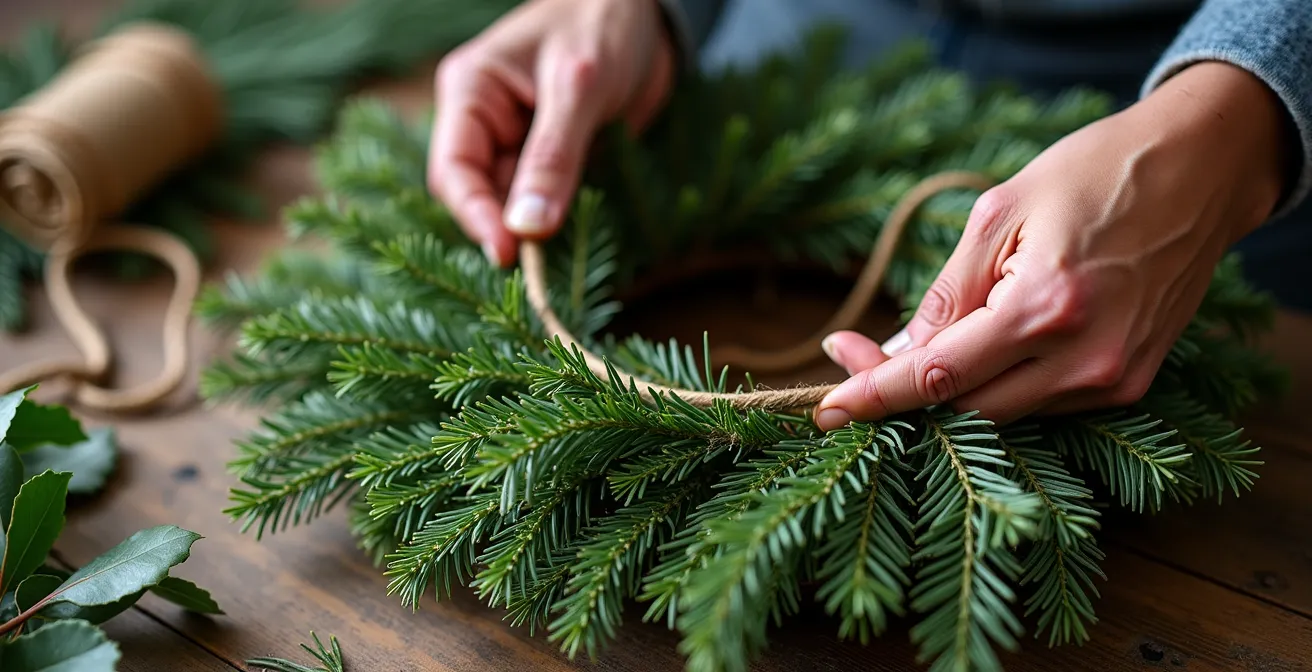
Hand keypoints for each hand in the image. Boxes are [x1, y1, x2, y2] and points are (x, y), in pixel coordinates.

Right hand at [427, 0, 675, 266]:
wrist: (649, 12)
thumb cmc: (605, 23)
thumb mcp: (580, 88)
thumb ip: (554, 157)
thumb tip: (527, 229)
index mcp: (471, 92)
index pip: (453, 168)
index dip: (474, 215)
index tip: (507, 254)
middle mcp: (485, 120)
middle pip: (477, 192)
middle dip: (503, 227)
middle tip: (538, 267)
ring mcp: (517, 141)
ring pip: (510, 202)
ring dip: (531, 229)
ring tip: (554, 258)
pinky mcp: (550, 156)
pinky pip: (542, 199)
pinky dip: (554, 219)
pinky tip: (569, 236)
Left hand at [814, 61, 1291, 430]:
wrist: (1200, 169)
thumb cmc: (1092, 172)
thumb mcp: (1000, 213)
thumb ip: (947, 294)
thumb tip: (897, 356)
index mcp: (1046, 307)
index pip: (940, 375)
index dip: (876, 395)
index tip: (825, 406)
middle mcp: (1085, 359)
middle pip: (966, 410)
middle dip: (898, 393)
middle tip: (849, 356)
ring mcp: (1113, 379)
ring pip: (1002, 413)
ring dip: (946, 392)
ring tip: (907, 346)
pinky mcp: (1131, 383)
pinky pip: (1041, 403)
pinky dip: (996, 386)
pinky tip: (972, 350)